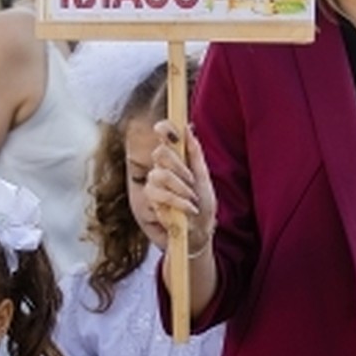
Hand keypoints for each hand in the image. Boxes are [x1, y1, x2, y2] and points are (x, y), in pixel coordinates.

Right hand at [145, 120, 216, 256]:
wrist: (200, 228)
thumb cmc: (202, 203)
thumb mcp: (203, 176)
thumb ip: (195, 153)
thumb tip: (189, 128)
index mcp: (176, 157)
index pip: (163, 134)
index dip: (165, 128)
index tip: (174, 133)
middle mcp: (162, 166)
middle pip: (160, 153)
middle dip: (178, 167)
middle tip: (191, 181)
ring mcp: (154, 182)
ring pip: (159, 174)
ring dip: (180, 187)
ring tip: (192, 198)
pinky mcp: (152, 199)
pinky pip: (159, 193)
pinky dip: (178, 201)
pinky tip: (189, 208)